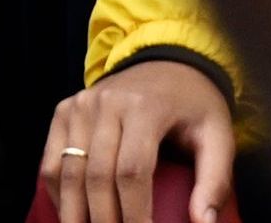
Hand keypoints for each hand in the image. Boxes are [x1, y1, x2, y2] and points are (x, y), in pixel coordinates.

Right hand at [49, 57, 238, 222]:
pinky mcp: (64, 110)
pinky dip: (56, 193)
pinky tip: (70, 215)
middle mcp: (104, 104)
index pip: (131, 170)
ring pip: (67, 170)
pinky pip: (51, 159)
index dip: (134, 212)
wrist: (165, 63)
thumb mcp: (219, 137)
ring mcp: (78, 106)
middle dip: (103, 219)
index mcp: (145, 109)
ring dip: (73, 212)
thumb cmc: (195, 107)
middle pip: (96, 174)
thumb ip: (215, 180)